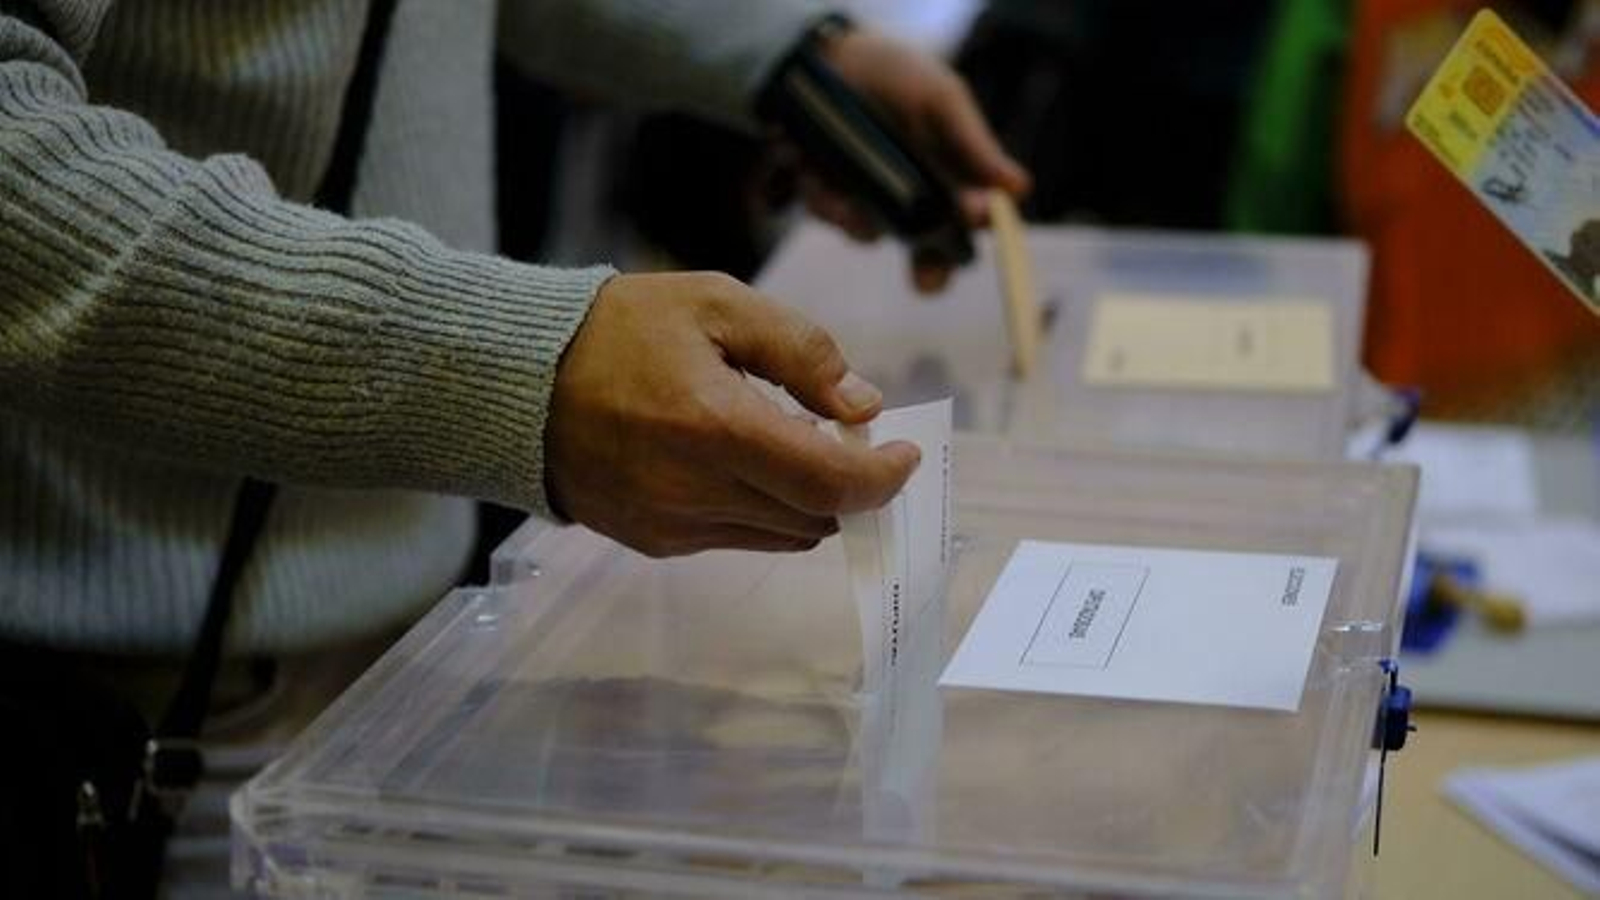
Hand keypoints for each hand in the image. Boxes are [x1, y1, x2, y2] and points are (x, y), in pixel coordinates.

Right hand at [545, 272, 920, 556]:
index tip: (905, 454)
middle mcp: (695, 491)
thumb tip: (864, 405)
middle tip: (851, 438)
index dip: (882, 478)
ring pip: (781, 534)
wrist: (516, 380)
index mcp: (715, 427)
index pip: (830, 483)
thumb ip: (800, 350)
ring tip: (794, 445)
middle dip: (850, 484)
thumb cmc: (619, 330)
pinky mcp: (653, 542)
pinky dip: (762, 508)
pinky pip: (737, 538)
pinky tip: (743, 463)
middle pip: (814, 516)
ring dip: (808, 499)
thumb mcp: (716, 303)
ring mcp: (671, 525)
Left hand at [805, 27, 1030, 292]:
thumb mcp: (940, 100)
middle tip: (927, 280)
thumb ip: (973, 145)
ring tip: (840, 185)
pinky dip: (821, 195)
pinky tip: (809, 166)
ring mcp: (869, 202)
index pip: (973, 223)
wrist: (827, 56)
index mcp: (952, 179)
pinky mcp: (827, 197)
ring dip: (858, 217)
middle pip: (929, 257)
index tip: (973, 215)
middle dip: (930, 273)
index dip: (976, 229)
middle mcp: (914, 201)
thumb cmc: (896, 74)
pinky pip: (828, 214)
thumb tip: (1020, 189)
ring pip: (870, 234)